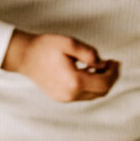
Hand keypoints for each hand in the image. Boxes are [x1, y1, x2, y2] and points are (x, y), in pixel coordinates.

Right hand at [2, 30, 119, 101]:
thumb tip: (102, 64)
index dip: (113, 73)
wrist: (23, 56)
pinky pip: (82, 95)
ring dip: (100, 82)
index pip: (104, 83)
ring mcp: (64, 98)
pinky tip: (87, 72)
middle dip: (110, 78)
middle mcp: (70, 94)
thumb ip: (89, 54)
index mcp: (74, 81)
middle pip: (101, 92)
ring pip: (92, 95)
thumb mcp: (69, 43)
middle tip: (111, 63)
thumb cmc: (45, 47)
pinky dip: (90, 85)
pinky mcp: (60, 97)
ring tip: (101, 67)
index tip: (115, 61)